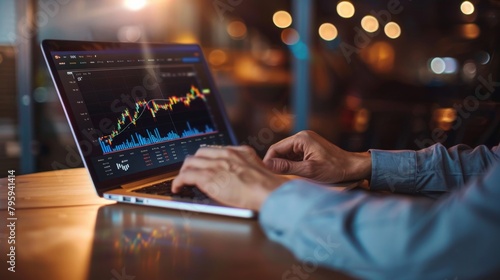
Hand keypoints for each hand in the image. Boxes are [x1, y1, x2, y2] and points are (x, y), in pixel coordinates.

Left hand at [172, 146, 288, 210]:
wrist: (268, 192)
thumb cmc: (269, 188)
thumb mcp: (260, 171)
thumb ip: (248, 169)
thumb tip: (243, 178)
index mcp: (240, 152)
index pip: (216, 150)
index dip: (207, 158)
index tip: (205, 164)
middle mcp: (226, 154)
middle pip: (201, 153)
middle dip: (194, 163)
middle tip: (191, 172)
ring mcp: (216, 164)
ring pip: (191, 162)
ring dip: (185, 171)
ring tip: (183, 181)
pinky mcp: (207, 177)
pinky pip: (185, 176)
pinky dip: (178, 182)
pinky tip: (177, 188)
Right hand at [263, 130, 370, 183]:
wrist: (353, 167)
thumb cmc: (334, 168)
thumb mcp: (309, 170)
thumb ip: (287, 167)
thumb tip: (268, 165)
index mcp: (301, 138)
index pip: (275, 148)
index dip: (268, 162)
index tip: (265, 174)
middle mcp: (302, 136)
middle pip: (280, 150)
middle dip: (276, 163)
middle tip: (273, 178)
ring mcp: (306, 141)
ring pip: (286, 153)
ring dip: (284, 164)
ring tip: (284, 177)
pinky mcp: (309, 147)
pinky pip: (294, 155)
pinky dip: (291, 164)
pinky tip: (294, 174)